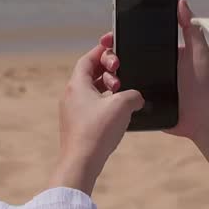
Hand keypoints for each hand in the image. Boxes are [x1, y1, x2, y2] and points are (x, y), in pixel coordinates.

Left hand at [51, 43, 144, 194]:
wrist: (81, 162)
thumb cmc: (97, 131)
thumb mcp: (123, 105)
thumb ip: (134, 94)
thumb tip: (137, 97)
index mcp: (77, 84)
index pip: (88, 58)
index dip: (102, 51)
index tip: (114, 46)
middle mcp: (71, 95)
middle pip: (90, 73)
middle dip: (109, 71)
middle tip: (121, 74)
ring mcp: (73, 111)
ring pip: (92, 90)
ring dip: (109, 88)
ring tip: (122, 93)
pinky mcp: (77, 125)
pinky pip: (92, 106)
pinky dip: (106, 103)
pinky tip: (119, 112)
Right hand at [99, 0, 208, 183]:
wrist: (204, 118)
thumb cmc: (205, 84)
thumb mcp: (199, 53)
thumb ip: (191, 29)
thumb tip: (182, 2)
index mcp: (160, 53)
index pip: (135, 41)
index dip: (119, 37)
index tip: (108, 36)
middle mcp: (149, 68)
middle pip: (122, 59)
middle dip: (109, 57)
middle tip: (112, 60)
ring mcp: (143, 87)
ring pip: (119, 78)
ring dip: (109, 77)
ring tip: (112, 79)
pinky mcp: (141, 105)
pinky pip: (124, 99)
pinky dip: (115, 96)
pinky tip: (110, 95)